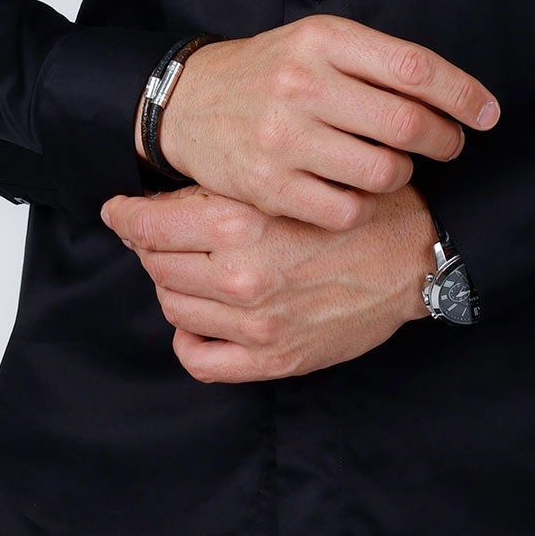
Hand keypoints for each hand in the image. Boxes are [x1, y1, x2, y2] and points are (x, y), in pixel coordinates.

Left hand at [99, 178, 440, 380]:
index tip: (119, 212)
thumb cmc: (358, 207)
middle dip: (154, 246)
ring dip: (174, 285)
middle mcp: (240, 274)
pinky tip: (204, 318)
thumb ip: (230, 190)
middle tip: (165, 234)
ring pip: (173, 305)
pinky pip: (198, 358)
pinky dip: (190, 338)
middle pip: (156, 263)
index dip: (126, 217)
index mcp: (240, 221)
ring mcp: (254, 323)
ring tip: (195, 268)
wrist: (416, 256)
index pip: (149, 225)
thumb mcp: (290, 177)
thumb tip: (165, 197)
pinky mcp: (272, 358)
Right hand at [141, 13, 498, 230]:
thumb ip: (377, 61)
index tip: (487, 113)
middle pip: (408, 123)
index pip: (415, 68)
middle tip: (449, 144)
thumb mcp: (316, 41)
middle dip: (445, 140)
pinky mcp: (269, 186)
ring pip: (384, 172)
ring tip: (394, 165)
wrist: (190, 102)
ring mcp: (284, 138)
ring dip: (403, 174)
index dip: (463, 94)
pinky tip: (357, 190)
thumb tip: (455, 96)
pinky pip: (347, 210)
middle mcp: (303, 84)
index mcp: (323, 40)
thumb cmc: (270, 71)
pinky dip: (364, 206)